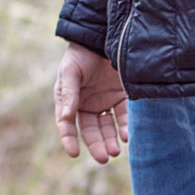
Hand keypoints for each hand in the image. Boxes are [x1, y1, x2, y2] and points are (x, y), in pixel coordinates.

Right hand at [54, 43, 127, 163]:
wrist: (104, 36)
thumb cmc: (82, 53)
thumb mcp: (71, 71)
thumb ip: (69, 92)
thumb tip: (67, 116)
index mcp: (70, 100)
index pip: (67, 124)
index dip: (69, 139)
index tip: (73, 153)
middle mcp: (88, 105)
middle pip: (91, 131)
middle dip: (97, 145)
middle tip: (103, 157)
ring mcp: (106, 103)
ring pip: (108, 128)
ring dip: (111, 140)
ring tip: (116, 150)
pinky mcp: (123, 99)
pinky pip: (124, 117)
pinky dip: (126, 127)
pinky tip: (128, 135)